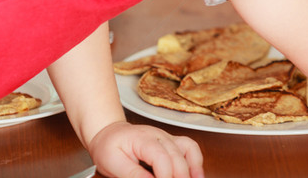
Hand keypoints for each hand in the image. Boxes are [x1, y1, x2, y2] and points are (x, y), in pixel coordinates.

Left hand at [87, 121, 203, 177]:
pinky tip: (197, 175)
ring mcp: (167, 138)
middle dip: (179, 177)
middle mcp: (159, 136)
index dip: (165, 177)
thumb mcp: (113, 163)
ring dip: (193, 168)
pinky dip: (196, 161)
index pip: (161, 158)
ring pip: (188, 149)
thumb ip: (133, 174)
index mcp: (143, 139)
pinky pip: (190, 147)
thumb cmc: (109, 147)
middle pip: (176, 157)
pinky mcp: (172, 143)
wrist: (110, 133)